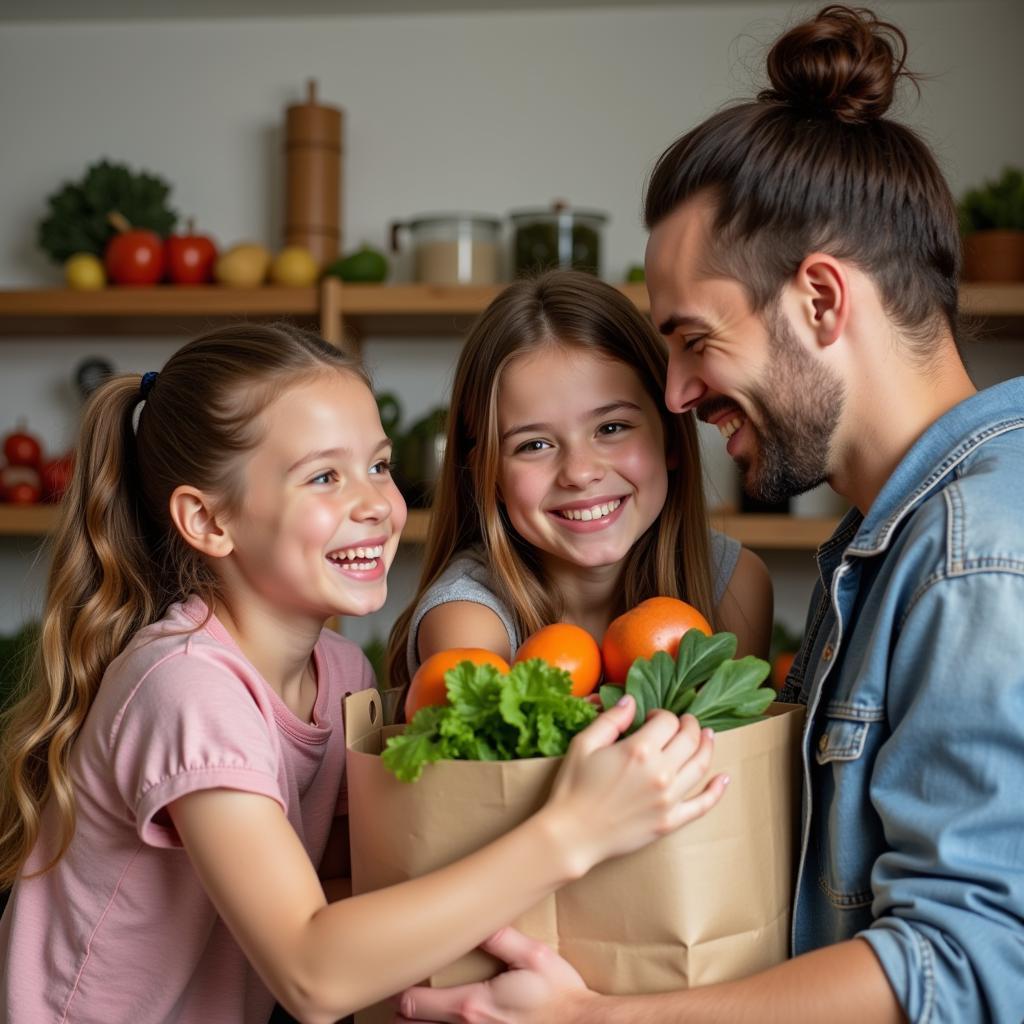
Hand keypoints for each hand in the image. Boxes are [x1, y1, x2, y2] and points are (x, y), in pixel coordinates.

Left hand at [396, 927, 592, 1023]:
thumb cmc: (559, 996)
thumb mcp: (533, 957)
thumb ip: (502, 938)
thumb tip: (477, 918)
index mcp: (472, 1006)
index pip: (416, 1004)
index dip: (401, 992)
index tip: (396, 978)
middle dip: (403, 1014)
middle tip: (399, 997)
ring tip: (414, 1014)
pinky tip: (443, 1023)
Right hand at [541, 696, 727, 875]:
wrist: (572, 834)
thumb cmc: (573, 787)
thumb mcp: (584, 743)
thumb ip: (612, 719)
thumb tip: (632, 701)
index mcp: (639, 749)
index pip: (668, 721)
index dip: (662, 714)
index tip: (653, 717)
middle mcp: (660, 772)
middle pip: (689, 739)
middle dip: (690, 725)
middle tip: (685, 722)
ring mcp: (669, 798)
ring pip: (700, 766)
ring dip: (707, 747)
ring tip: (708, 736)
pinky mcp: (671, 821)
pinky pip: (702, 805)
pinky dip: (717, 790)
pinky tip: (724, 779)